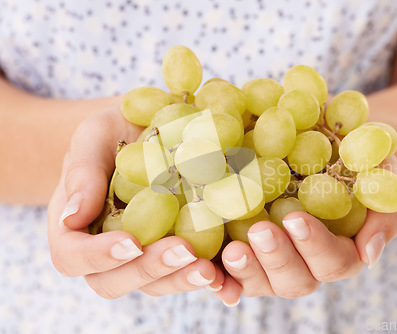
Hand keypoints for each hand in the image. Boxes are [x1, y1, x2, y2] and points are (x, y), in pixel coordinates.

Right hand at [47, 105, 223, 297]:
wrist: (148, 130)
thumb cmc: (114, 133)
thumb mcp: (94, 137)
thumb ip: (81, 172)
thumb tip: (72, 217)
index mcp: (77, 228)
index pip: (73, 256)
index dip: (99, 257)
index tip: (131, 242)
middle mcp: (109, 251)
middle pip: (116, 280)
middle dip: (150, 269)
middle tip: (183, 251)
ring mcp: (146, 255)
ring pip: (156, 284)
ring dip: (181, 279)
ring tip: (209, 268)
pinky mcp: (180, 251)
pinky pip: (189, 273)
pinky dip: (210, 280)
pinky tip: (228, 276)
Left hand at [212, 156, 396, 302]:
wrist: (322, 140)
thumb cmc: (356, 158)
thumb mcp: (381, 171)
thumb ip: (385, 210)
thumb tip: (369, 255)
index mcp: (339, 248)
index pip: (334, 260)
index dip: (315, 245)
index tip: (296, 219)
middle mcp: (304, 262)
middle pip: (295, 280)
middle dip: (277, 259)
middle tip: (260, 232)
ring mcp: (271, 260)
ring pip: (260, 281)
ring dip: (245, 270)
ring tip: (232, 251)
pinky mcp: (242, 249)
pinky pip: (228, 272)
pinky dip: (217, 276)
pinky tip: (203, 268)